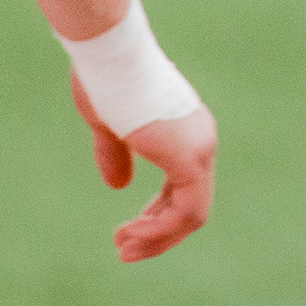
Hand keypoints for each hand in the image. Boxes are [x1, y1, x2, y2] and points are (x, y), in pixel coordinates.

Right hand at [74, 84, 216, 262]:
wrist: (109, 54)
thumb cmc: (104, 78)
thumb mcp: (109, 126)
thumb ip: (117, 155)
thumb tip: (118, 186)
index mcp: (186, 132)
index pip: (181, 187)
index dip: (154, 213)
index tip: (126, 230)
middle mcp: (201, 142)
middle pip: (189, 205)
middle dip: (156, 232)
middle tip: (124, 251)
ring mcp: (198, 152)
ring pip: (190, 215)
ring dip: (157, 238)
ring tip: (125, 251)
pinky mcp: (188, 161)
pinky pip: (184, 212)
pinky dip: (159, 231)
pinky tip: (130, 235)